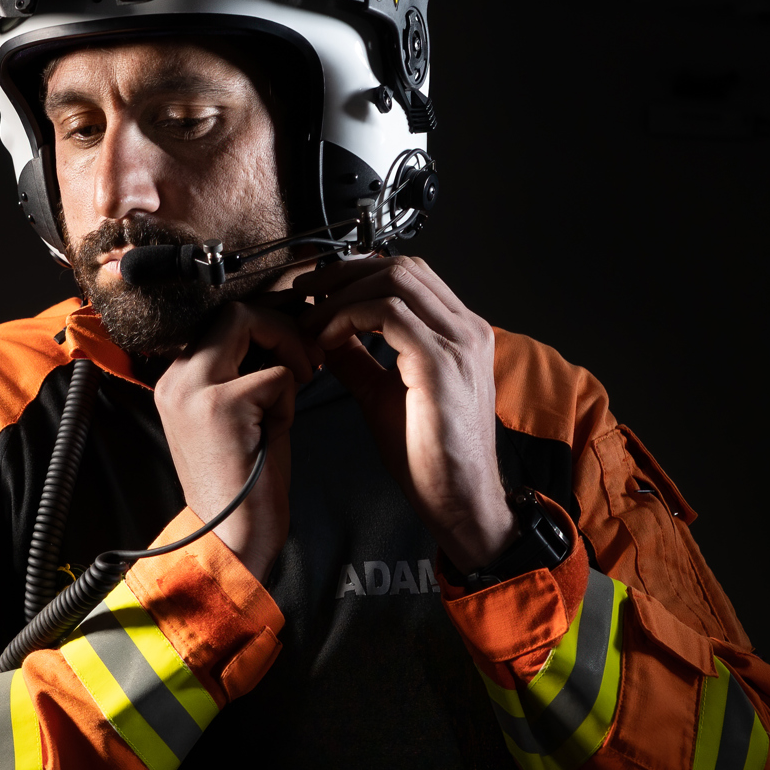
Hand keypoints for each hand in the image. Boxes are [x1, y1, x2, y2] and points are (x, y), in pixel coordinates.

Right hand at [154, 303, 316, 580]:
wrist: (232, 540)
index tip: (295, 345)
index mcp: (177, 381)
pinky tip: (281, 427)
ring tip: (300, 382)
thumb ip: (246, 371)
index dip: (267, 322)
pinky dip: (289, 397)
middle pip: (233, 310)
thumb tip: (281, 327)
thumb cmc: (246, 484)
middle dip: (282, 325)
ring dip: (288, 348)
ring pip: (248, 321)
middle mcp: (177, 379)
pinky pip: (275, 373)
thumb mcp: (240, 416)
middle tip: (308, 358)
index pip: (221, 319)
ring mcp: (194, 390)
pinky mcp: (220, 407)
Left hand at [295, 256, 516, 571]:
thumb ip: (358, 359)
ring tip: (310, 320)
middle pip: (400, 267)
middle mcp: (466, 330)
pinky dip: (348, 318)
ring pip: (394, 281)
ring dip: (340, 295)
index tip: (317, 291)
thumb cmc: (430, 458)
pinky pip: (388, 314)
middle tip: (304, 294)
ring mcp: (458, 343)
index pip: (408, 275)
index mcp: (458, 333)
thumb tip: (326, 333)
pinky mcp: (441, 363)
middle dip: (343, 273)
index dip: (357, 272)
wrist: (460, 501)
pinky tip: (326, 340)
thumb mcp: (382, 394)